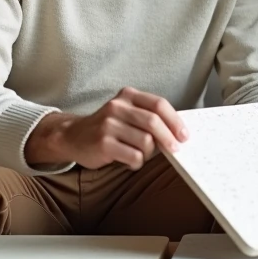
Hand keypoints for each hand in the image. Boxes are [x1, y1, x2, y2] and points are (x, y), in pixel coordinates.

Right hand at [25, 87, 187, 169]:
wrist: (73, 136)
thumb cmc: (107, 127)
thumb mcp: (126, 113)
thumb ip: (148, 117)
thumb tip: (178, 132)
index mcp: (127, 96)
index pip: (159, 104)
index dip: (175, 121)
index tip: (184, 135)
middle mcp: (117, 107)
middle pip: (153, 122)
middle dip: (169, 139)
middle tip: (175, 150)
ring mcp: (108, 125)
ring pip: (145, 142)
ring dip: (148, 153)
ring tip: (141, 155)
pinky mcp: (103, 143)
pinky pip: (133, 156)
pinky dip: (137, 163)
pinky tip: (130, 161)